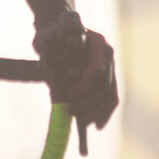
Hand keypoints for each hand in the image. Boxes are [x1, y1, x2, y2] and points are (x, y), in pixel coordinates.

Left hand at [33, 8, 118, 129]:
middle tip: (70, 112)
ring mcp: (110, 66)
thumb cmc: (50, 37)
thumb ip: (51, 60)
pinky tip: (97, 125)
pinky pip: (111, 98)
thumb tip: (59, 90)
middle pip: (105, 85)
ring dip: (96, 111)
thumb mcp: (46, 43)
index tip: (68, 96)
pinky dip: (104, 113)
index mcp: (96, 41)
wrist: (57, 33)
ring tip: (82, 121)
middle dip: (89, 103)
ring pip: (110, 95)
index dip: (83, 87)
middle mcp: (107, 53)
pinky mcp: (109, 78)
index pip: (96, 70)